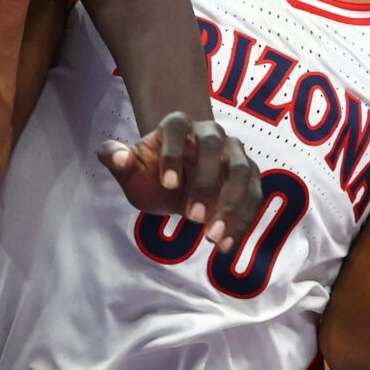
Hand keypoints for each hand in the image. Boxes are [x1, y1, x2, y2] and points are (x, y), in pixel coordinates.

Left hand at [102, 112, 264, 247]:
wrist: (176, 180)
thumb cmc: (151, 172)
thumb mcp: (129, 170)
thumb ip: (115, 158)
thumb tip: (119, 157)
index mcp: (178, 125)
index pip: (178, 128)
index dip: (173, 154)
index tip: (167, 185)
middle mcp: (211, 133)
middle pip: (214, 147)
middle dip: (205, 183)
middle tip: (193, 217)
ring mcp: (234, 153)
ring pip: (242, 172)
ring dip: (231, 205)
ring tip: (213, 237)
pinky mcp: (250, 176)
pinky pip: (254, 195)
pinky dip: (243, 220)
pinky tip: (226, 245)